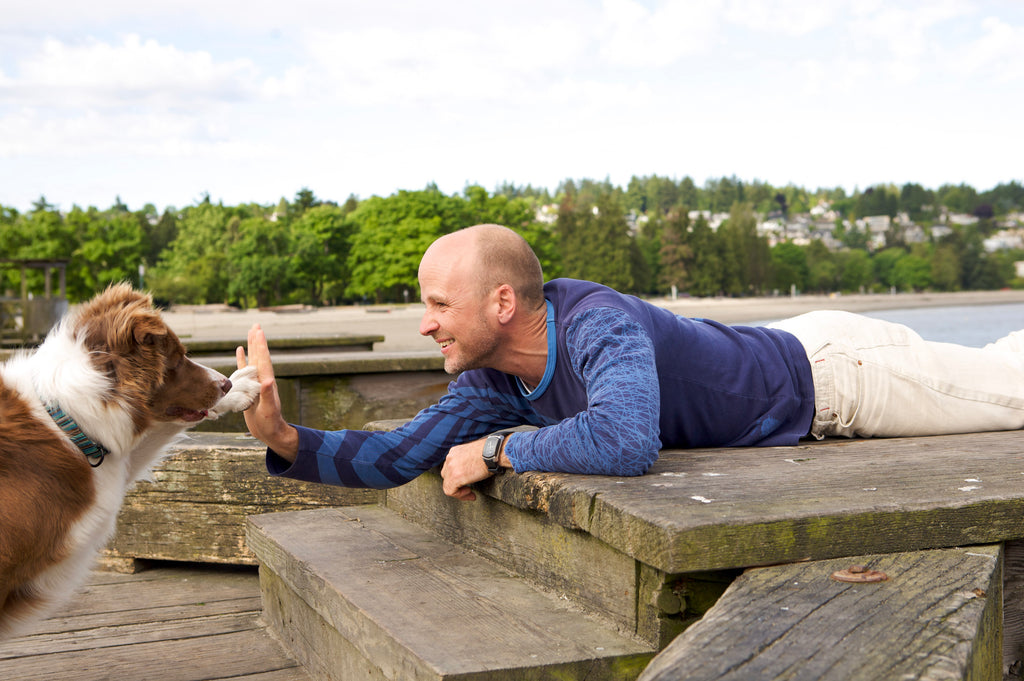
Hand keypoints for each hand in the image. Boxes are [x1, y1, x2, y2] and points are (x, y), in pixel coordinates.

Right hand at [236, 324, 298, 460]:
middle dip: (258, 340)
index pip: (263, 360)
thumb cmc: (270, 423)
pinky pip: (245, 370)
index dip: (260, 345)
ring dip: (252, 346)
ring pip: (253, 360)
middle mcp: (262, 379)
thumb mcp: (269, 410)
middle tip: (256, 325)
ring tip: (251, 332)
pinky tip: (241, 351)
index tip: (258, 331)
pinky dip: (243, 359)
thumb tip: (268, 380)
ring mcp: (256, 382)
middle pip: (259, 355)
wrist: (270, 432)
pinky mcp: (250, 387)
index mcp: (266, 382)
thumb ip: (268, 395)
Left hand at [440, 440, 491, 500]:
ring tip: (470, 493)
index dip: (458, 478)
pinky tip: (471, 494)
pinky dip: (460, 495)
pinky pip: (450, 491)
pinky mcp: (455, 477)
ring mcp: (451, 467)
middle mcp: (450, 458)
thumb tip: (470, 472)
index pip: (450, 468)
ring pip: (447, 484)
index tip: (468, 482)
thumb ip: (468, 461)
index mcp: (455, 452)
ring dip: (459, 491)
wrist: (494, 452)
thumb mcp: (475, 454)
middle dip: (456, 484)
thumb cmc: (491, 453)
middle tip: (468, 489)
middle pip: (446, 476)